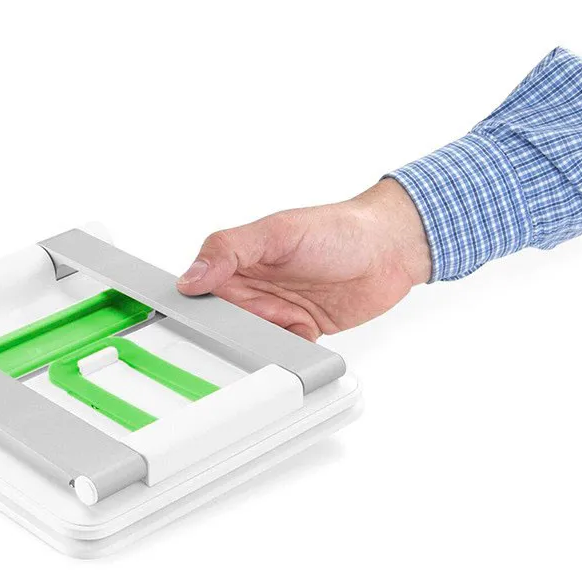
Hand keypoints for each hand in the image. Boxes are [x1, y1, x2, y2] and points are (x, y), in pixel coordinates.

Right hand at [176, 179, 430, 340]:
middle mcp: (256, 283)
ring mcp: (279, 307)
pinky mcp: (302, 328)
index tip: (194, 322)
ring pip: (254, 339)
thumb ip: (230, 250)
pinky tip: (300, 342)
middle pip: (227, 320)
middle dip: (236, 330)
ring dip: (263, 343)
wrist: (391, 249)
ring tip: (280, 332)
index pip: (203, 286)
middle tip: (252, 326)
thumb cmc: (338, 228)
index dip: (197, 306)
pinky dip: (289, 354)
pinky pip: (284, 351)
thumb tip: (190, 276)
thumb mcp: (278, 232)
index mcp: (242, 256)